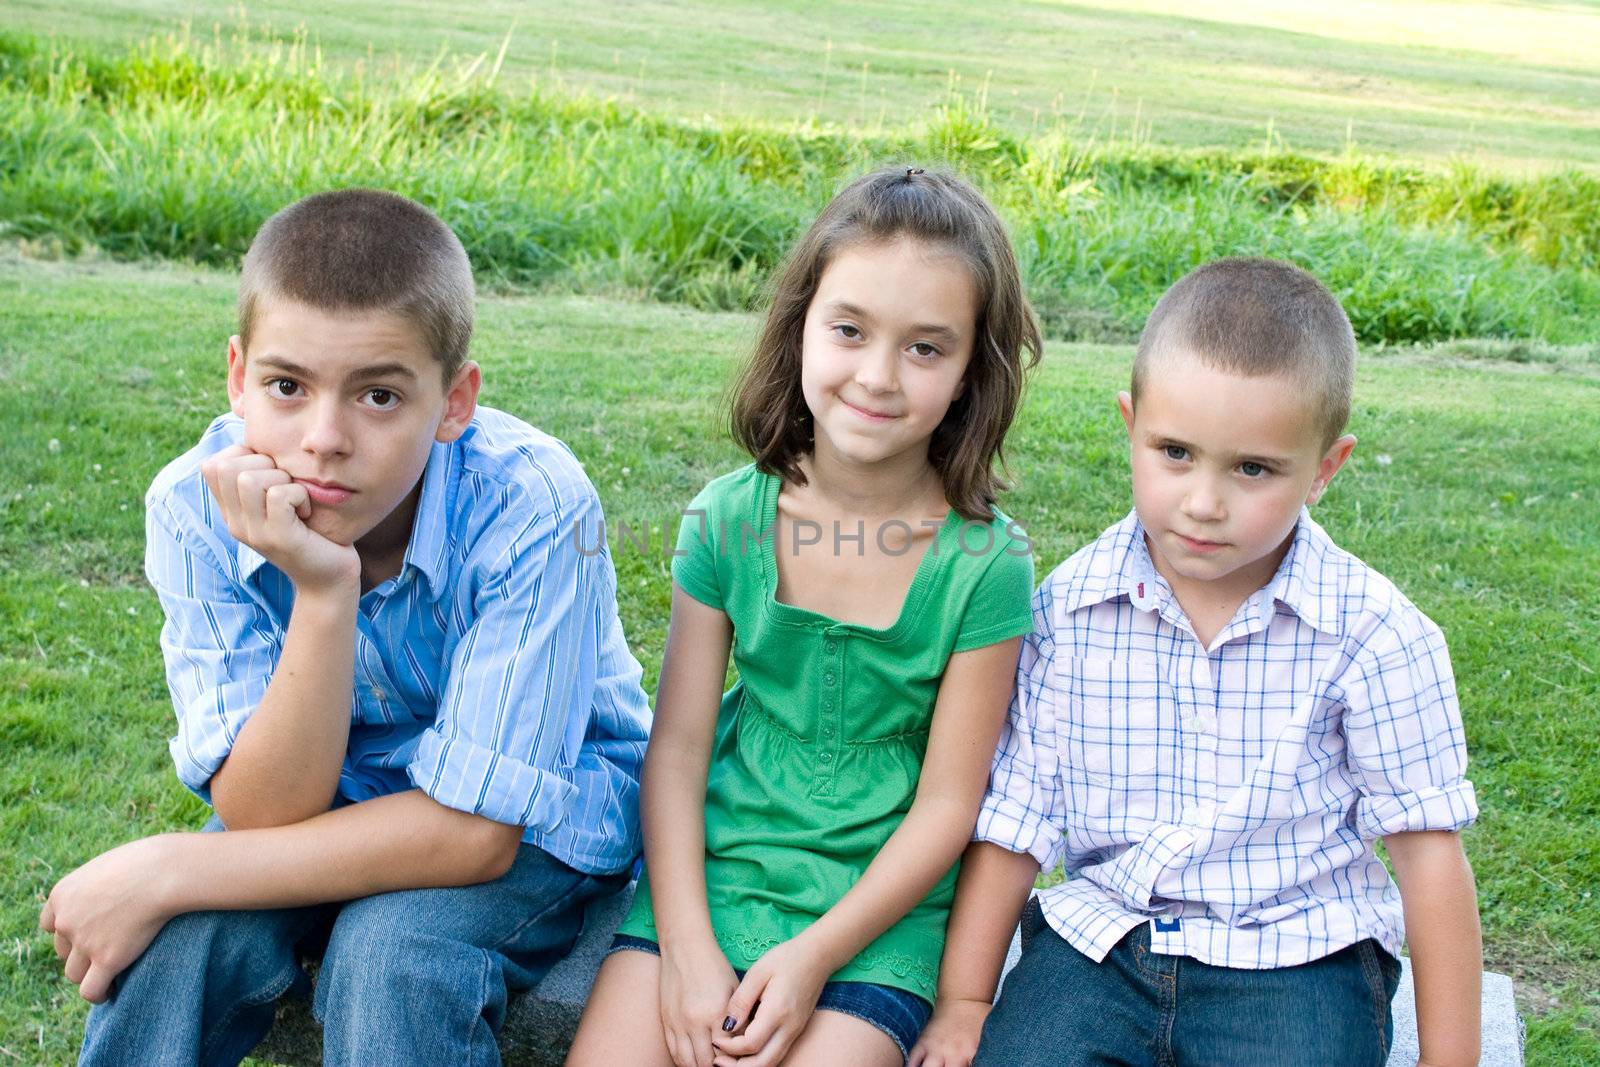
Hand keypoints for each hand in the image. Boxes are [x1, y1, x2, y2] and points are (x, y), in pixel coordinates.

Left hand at [39, 836, 183, 1002]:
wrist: (165, 872)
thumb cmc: (148, 862)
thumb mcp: (110, 866)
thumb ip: (98, 886)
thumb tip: (108, 899)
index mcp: (62, 895)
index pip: (51, 924)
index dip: (70, 930)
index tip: (91, 930)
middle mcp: (66, 920)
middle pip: (63, 949)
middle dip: (81, 951)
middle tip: (109, 946)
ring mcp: (85, 941)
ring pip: (74, 973)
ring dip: (90, 973)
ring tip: (110, 973)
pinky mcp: (107, 959)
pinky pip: (91, 990)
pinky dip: (99, 993)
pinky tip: (112, 990)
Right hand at [201, 445, 358, 592]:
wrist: (329, 579)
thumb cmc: (311, 531)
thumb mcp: (280, 502)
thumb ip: (264, 475)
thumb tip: (256, 436)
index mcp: (232, 511)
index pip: (212, 465)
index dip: (244, 455)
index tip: (271, 472)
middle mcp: (235, 522)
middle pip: (227, 466)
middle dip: (264, 464)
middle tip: (287, 486)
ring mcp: (254, 532)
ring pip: (250, 478)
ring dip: (282, 479)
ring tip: (297, 500)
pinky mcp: (278, 538)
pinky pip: (279, 494)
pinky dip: (300, 495)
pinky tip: (307, 512)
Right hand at [659, 936, 740, 1066]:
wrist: (685, 947)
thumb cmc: (714, 966)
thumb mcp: (734, 989)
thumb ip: (740, 1017)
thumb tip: (745, 1042)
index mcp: (716, 1012)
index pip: (726, 1051)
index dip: (734, 1058)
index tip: (739, 1058)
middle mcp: (695, 1021)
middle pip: (705, 1062)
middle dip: (716, 1066)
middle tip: (725, 1063)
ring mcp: (678, 1023)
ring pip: (687, 1062)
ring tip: (709, 1064)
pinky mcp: (666, 1021)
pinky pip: (674, 1051)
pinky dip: (684, 1061)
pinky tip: (694, 1060)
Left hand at [711, 935, 831, 1066]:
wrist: (818, 955)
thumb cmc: (786, 959)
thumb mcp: (757, 972)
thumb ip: (741, 1001)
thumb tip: (726, 1027)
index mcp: (777, 1011)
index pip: (751, 1044)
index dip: (729, 1047)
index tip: (715, 1039)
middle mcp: (789, 1027)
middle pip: (763, 1063)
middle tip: (717, 1059)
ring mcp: (795, 1031)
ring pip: (772, 1062)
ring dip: (748, 1065)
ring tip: (728, 1058)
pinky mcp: (796, 1030)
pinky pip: (777, 1053)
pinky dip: (759, 1058)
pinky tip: (745, 1050)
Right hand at [909, 996, 989, 1066]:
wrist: (963, 998)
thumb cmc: (978, 1018)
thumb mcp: (989, 1037)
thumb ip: (987, 1054)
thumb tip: (992, 1060)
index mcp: (970, 1053)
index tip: (965, 1066)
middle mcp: (951, 1053)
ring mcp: (934, 1048)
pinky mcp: (922, 1043)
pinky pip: (912, 1061)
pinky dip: (912, 1066)